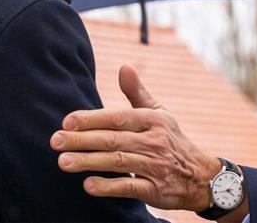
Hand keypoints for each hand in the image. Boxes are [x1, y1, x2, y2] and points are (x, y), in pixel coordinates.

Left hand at [50, 65, 221, 211]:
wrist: (200, 177)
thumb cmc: (171, 140)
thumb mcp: (160, 114)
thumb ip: (137, 93)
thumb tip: (124, 66)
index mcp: (154, 120)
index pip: (118, 117)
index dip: (92, 119)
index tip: (67, 121)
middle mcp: (155, 141)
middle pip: (113, 140)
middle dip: (82, 140)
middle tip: (55, 141)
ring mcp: (156, 166)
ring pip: (118, 162)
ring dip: (89, 162)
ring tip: (64, 162)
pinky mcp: (155, 190)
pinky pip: (130, 187)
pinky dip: (109, 187)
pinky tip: (88, 185)